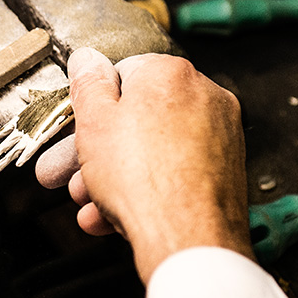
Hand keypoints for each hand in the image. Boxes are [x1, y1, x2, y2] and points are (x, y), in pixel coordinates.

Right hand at [36, 49, 252, 282]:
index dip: (94, 107)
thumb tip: (87, 59)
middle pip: (138, 118)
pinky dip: (146, 190)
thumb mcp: (95, 123)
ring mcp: (219, 134)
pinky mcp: (224, 170)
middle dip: (100, 152)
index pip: (123, 74)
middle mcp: (203, 96)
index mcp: (170, 73)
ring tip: (90, 203)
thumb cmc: (143, 179)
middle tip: (72, 174)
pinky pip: (175, 172)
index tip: (79, 129)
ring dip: (116, 177)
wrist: (188, 238)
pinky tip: (115, 215)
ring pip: (154, 150)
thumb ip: (89, 85)